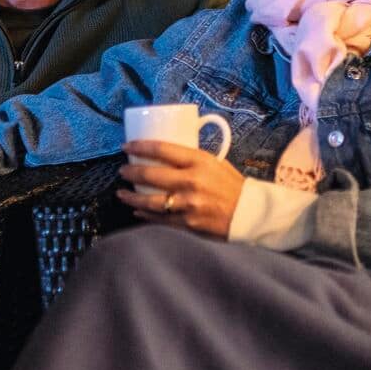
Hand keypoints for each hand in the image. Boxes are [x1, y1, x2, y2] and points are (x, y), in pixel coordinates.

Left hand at [116, 139, 243, 239]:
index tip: (126, 146)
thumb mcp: (214, 162)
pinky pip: (159, 219)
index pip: (162, 149)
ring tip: (121, 193)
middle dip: (130, 172)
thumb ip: (191, 158)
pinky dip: (145, 215)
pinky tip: (137, 211)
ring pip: (150, 201)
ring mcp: (188, 204)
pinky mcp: (187, 223)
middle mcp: (191, 182)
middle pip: (150, 175)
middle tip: (122, 170)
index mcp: (199, 162)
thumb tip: (165, 153)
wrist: (249, 213)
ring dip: (131, 197)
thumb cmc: (231, 185)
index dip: (139, 146)